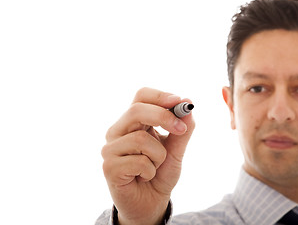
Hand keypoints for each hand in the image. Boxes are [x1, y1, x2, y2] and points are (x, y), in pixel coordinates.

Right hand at [101, 87, 194, 224]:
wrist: (151, 203)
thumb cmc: (160, 173)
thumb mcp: (176, 150)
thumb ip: (182, 130)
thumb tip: (188, 103)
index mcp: (133, 122)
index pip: (141, 96)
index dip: (160, 96)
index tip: (180, 102)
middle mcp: (118, 131)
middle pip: (137, 110)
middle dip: (164, 117)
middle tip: (181, 129)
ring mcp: (110, 149)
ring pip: (141, 139)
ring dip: (159, 156)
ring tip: (154, 167)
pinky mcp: (109, 167)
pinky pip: (138, 161)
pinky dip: (150, 171)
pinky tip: (144, 177)